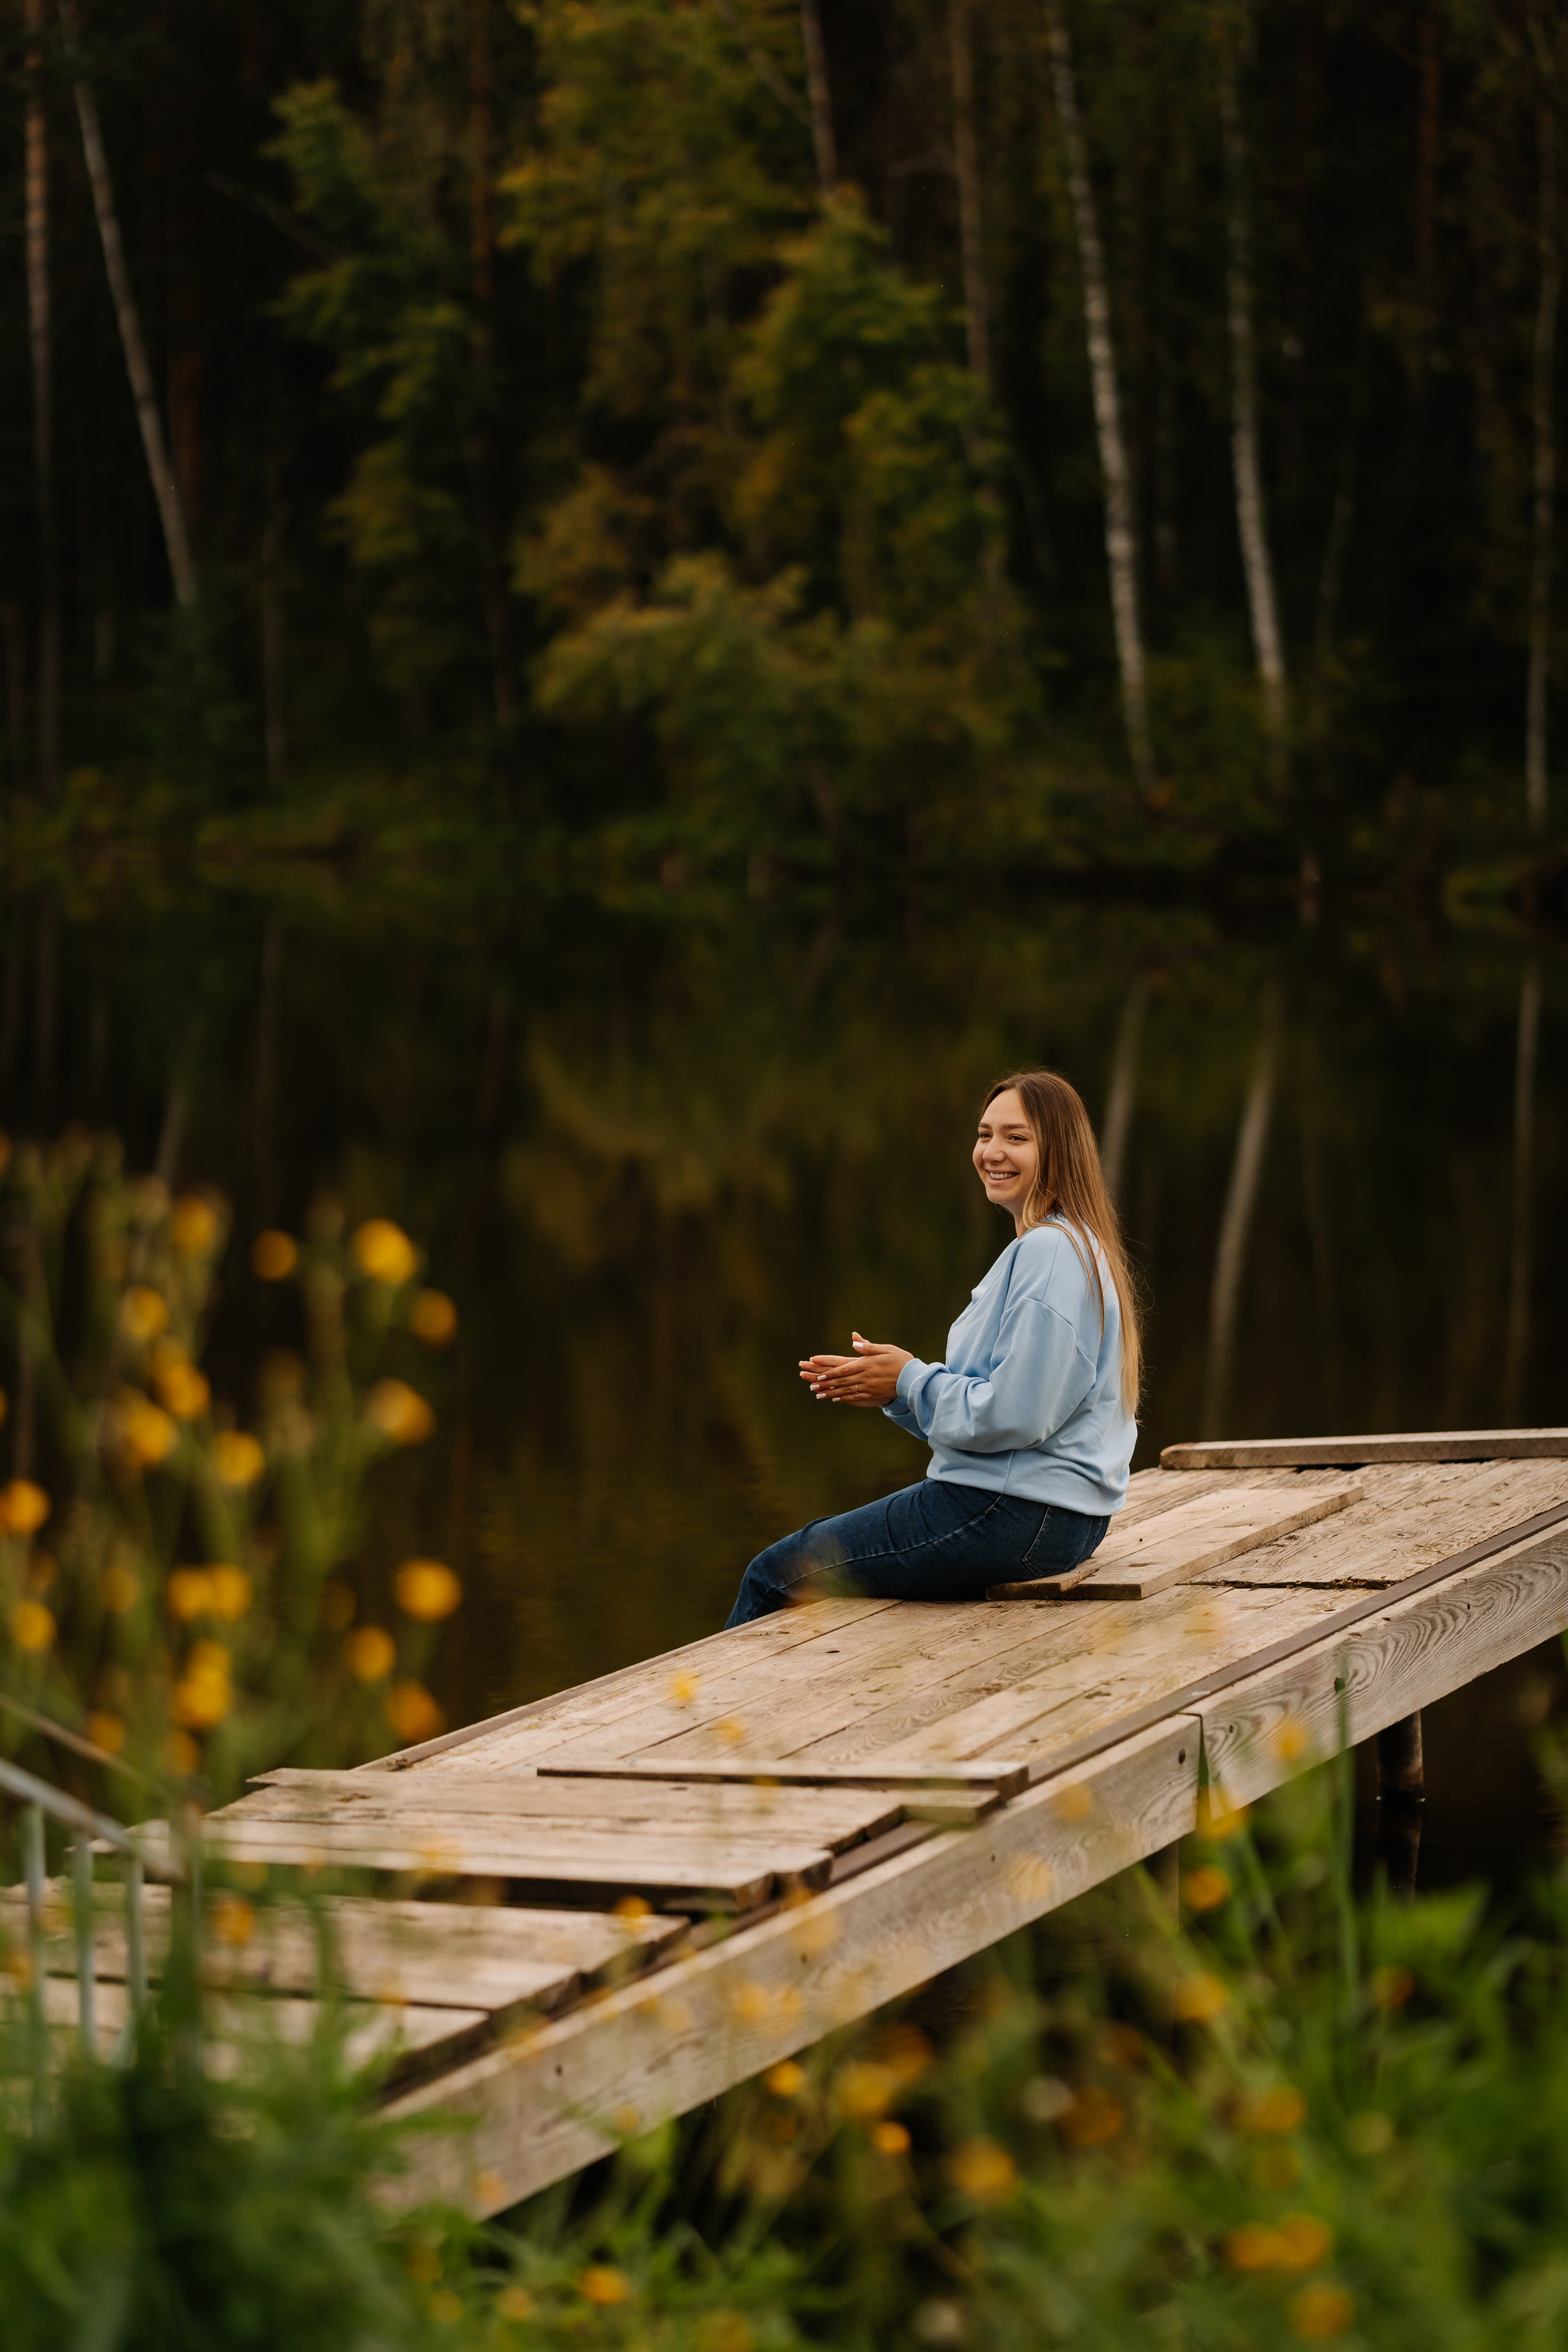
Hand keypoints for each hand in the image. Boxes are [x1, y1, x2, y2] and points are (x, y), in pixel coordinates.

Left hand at [798, 1332, 912, 1407]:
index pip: (844, 1368)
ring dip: (830, 1392)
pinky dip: (843, 1398)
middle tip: (812, 1385)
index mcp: (867, 1364)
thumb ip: (868, 1346)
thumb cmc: (901, 1361)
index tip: (817, 1372)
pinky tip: (835, 1399)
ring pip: (845, 1391)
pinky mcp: (872, 1396)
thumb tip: (853, 1340)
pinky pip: (855, 1398)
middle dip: (825, 1383)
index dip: (829, 1371)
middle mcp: (865, 1377)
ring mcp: (868, 1388)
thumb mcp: (886, 1349)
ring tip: (818, 1393)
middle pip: (841, 1381)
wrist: (913, 1379)